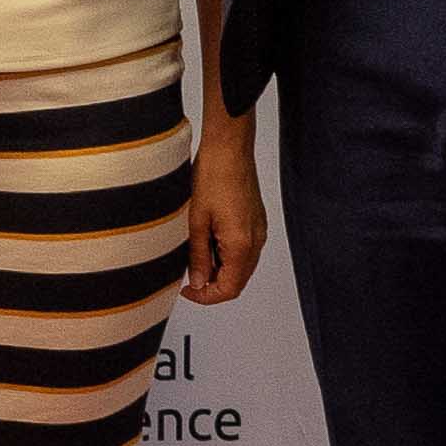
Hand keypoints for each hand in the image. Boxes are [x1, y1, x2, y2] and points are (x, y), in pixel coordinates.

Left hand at [182, 118, 268, 304]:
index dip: (207, 296)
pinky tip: (207, 241)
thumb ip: (198, 256)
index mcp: (242, 244)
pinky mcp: (256, 222)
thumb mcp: (196, 221)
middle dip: (212, 285)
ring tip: (194, 256)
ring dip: (218, 269)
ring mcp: (258, 231)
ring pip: (241, 266)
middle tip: (187, 278)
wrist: (229, 149)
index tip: (187, 291)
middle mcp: (256, 241)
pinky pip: (244, 250)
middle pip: (238, 280)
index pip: (230, 288)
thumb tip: (197, 281)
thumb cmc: (213, 177)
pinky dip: (225, 255)